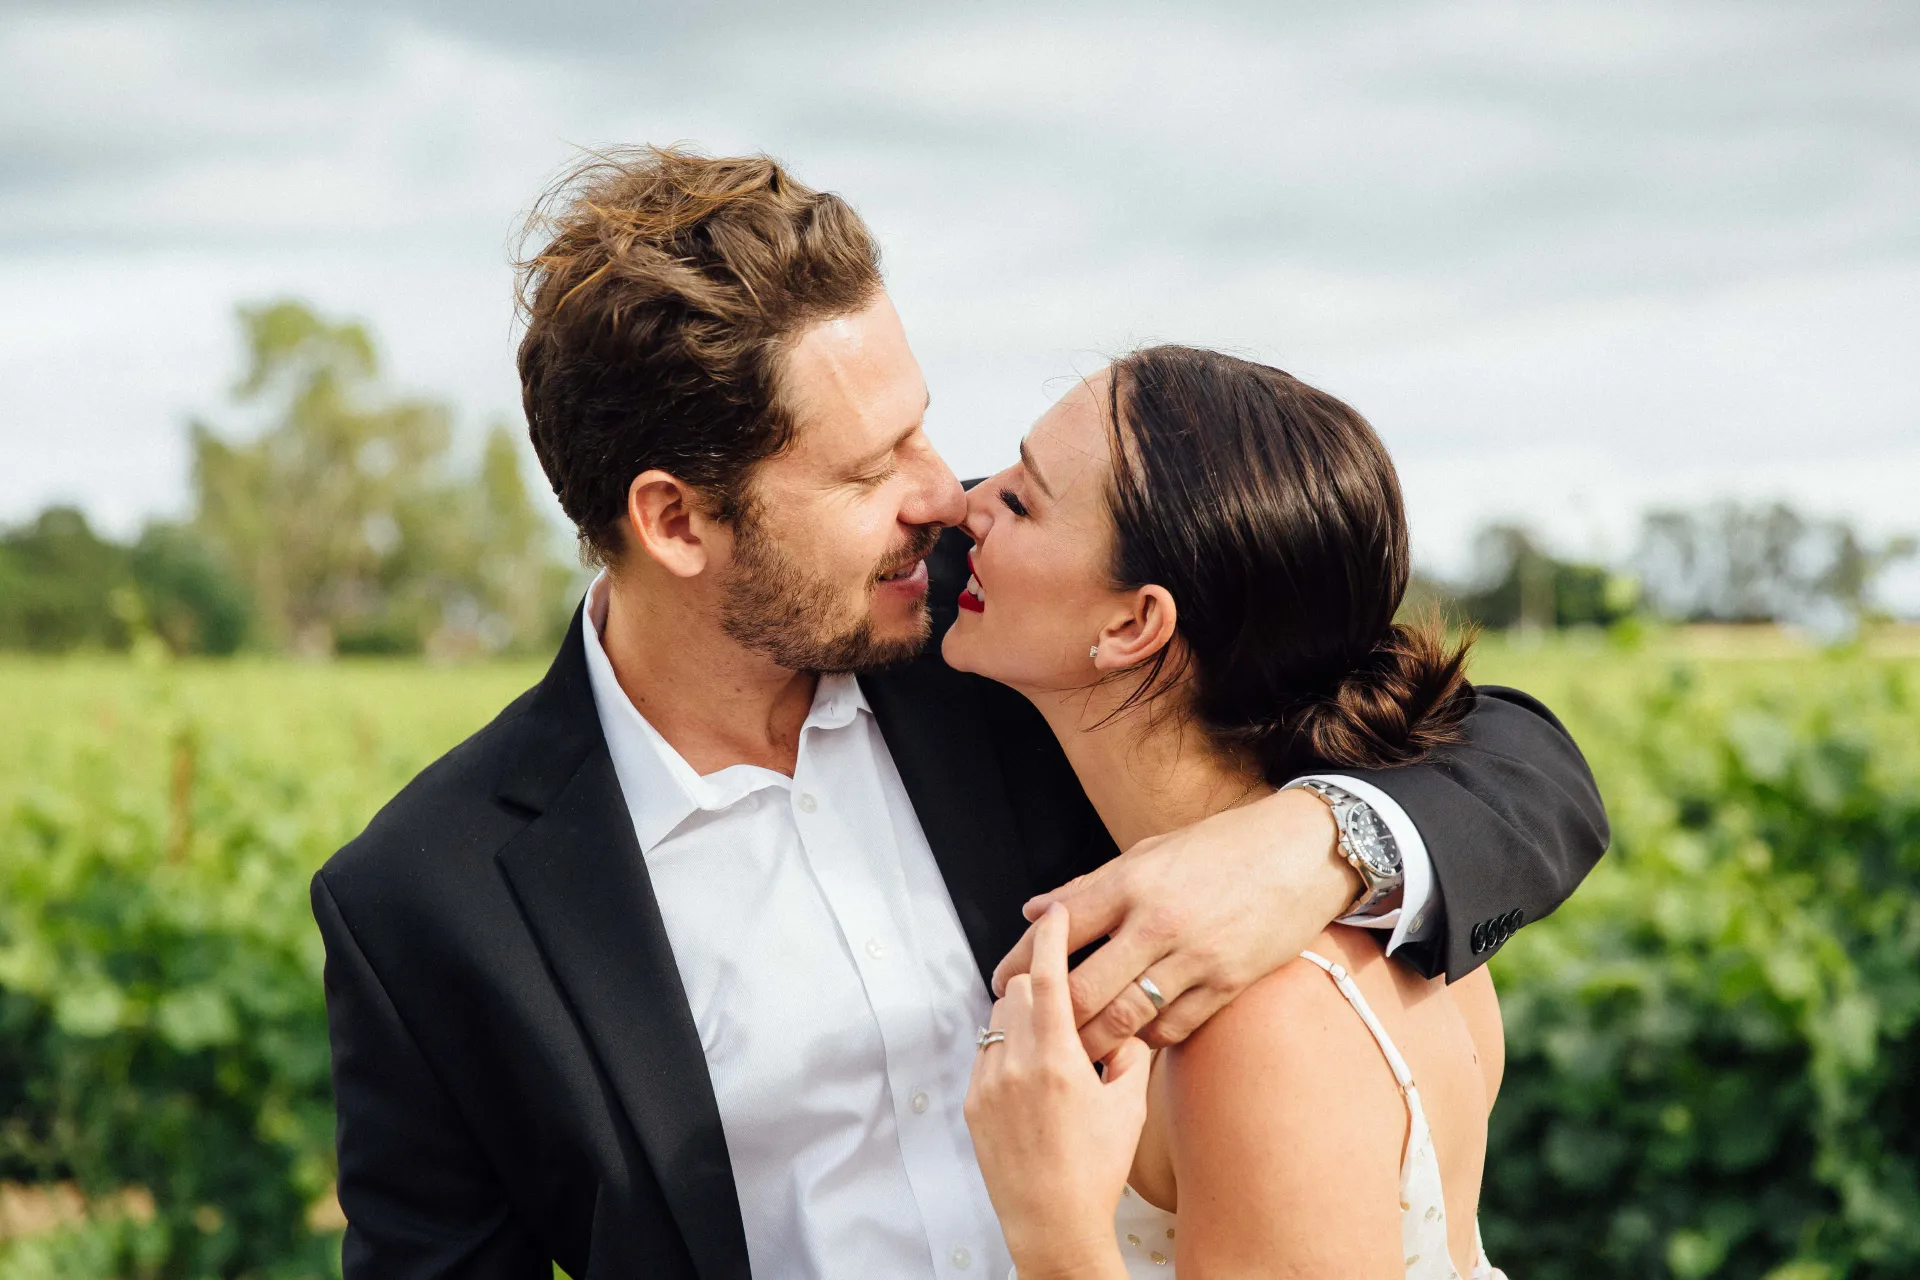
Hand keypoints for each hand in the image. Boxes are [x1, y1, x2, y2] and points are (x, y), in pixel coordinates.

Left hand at [966, 906, 1142, 1279]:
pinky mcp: (972, 1104)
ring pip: (998, 1019)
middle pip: (1017, 990)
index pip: (1047, 978)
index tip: (1056, 914)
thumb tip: (1131, 1022)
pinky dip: (1007, 1050)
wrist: (1053, 1225)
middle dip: (1040, 985)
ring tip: (1051, 1046)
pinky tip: (1032, 1077)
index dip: (1051, 938)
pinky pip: (986, 1053)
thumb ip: (1132, 1054)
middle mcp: (1016, 1065)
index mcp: (1058, 1060)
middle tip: (1065, 1000)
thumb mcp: (1130, 1108)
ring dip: (1021, 1017)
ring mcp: (988, 1084)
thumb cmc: (1096, 1172)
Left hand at [993, 788, 1358, 1058]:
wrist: (1303, 852)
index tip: (1001, 983)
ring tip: (1070, 1051)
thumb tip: (1036, 910)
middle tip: (1027, 1031)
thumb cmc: (1223, 847)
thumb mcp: (1150, 852)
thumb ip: (1090, 887)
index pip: (1058, 931)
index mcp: (1131, 882)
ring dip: (1091, 1043)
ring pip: (1123, 1020)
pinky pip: (1171, 1029)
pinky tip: (1129, 1042)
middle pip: (1082, 989)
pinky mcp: (1226, 985)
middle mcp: (1157, 922)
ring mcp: (1194, 957)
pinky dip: (1144, 1041)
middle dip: (1046, 1018)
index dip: (1021, 963)